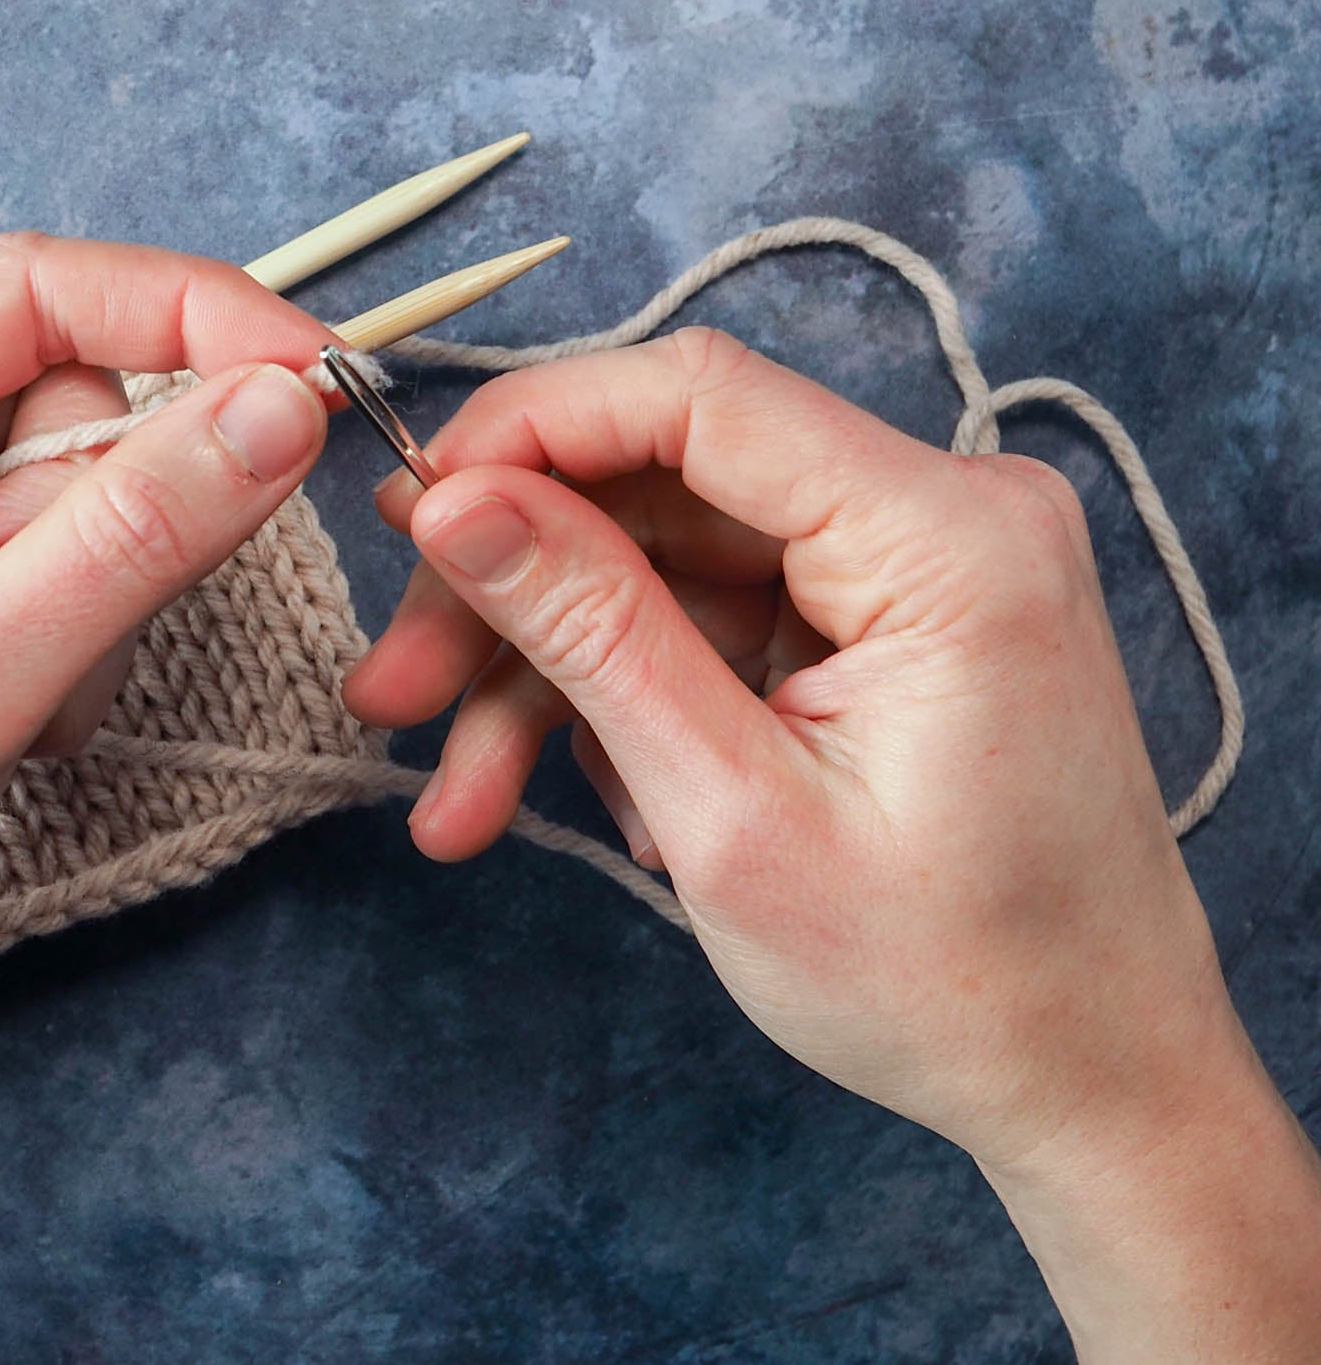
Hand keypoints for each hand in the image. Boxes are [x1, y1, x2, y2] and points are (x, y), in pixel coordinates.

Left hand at [0, 234, 330, 1066]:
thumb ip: (134, 537)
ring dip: (77, 614)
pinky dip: (53, 654)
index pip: (31, 291)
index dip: (193, 318)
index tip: (321, 377)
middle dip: (90, 534)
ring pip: (66, 499)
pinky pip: (40, 574)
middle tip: (30, 654)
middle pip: (59, 403)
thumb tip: (281, 409)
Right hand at [343, 331, 1320, 1363]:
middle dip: (513, 592)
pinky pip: (711, 617)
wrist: (1086, 1080)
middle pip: (660, 486)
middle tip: (392, 690)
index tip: (406, 507)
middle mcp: (945, 514)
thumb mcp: (730, 814)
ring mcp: (914, 566)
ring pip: (664, 562)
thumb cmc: (946, 980)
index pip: (699, 397)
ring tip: (461, 799)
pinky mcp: (882, 620)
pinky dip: (629, 699)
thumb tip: (452, 498)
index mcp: (947, 538)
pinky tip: (604, 805)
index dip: (528, 430)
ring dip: (549, 671)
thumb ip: (591, 631)